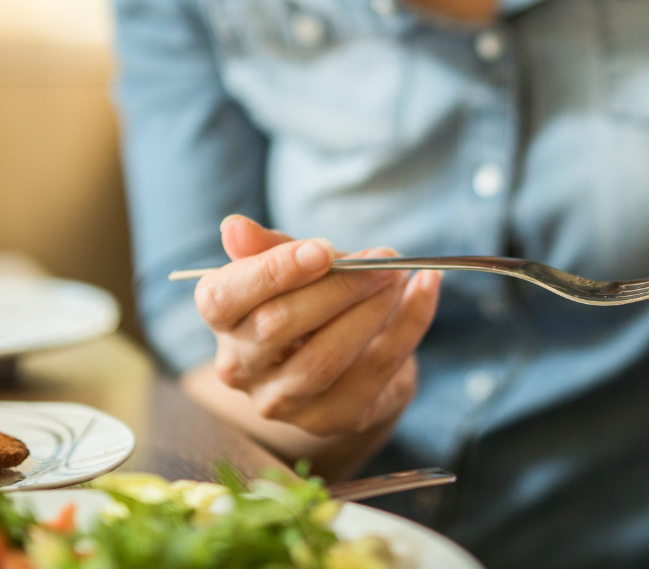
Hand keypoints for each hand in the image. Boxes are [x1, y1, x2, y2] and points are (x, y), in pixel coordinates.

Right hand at [193, 215, 440, 437]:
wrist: (349, 355)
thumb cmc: (313, 299)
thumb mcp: (293, 265)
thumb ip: (268, 247)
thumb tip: (234, 228)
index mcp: (222, 320)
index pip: (225, 298)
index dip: (273, 272)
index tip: (323, 249)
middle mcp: (240, 367)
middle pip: (279, 325)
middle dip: (338, 287)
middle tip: (383, 258)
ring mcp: (282, 401)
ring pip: (326, 358)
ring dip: (373, 310)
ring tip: (401, 275)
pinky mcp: (329, 420)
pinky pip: (374, 372)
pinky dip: (409, 326)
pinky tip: (425, 289)